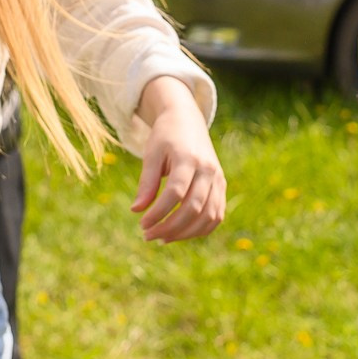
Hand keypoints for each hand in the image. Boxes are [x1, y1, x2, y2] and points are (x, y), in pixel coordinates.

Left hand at [131, 75, 224, 241]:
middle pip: (193, 207)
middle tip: (148, 235)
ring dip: (185, 233)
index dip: (159, 212)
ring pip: (208, 215)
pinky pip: (216, 215)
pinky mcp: (221, 186)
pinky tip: (180, 234)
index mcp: (188, 158)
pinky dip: (201, 229)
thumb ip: (147, 182)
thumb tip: (136, 210)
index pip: (176, 192)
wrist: (187, 120)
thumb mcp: (152, 154)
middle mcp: (208, 170)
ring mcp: (218, 179)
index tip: (142, 224)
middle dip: (170, 227)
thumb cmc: (165, 137)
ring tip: (162, 238)